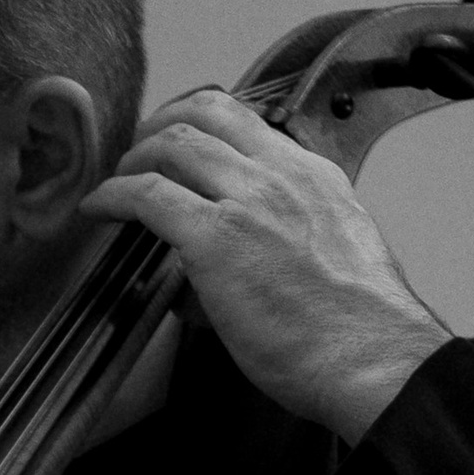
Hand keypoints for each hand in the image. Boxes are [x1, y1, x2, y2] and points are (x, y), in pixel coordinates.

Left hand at [82, 90, 451, 442]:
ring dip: (134, 157)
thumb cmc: (361, 335)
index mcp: (316, 179)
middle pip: (207, 114)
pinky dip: (114, 195)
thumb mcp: (338, 261)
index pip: (251, 123)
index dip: (204, 123)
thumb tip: (242, 269)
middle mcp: (282, 176)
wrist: (374, 360)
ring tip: (117, 181)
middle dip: (162, 123)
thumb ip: (293, 244)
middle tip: (139, 150)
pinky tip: (99, 209)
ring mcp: (249, 201)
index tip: (183, 140)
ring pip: (173, 143)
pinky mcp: (215, 238)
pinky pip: (147, 196)